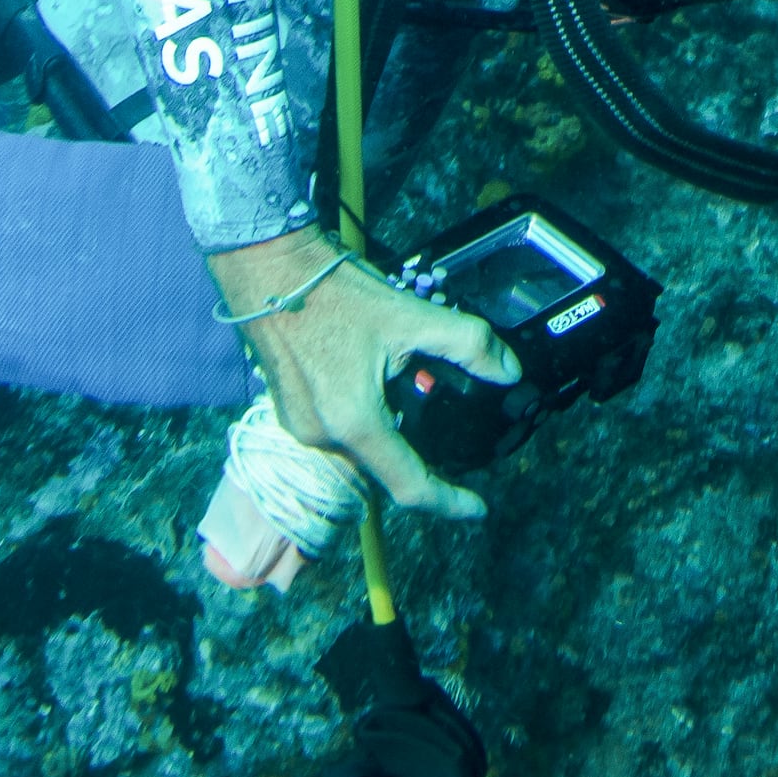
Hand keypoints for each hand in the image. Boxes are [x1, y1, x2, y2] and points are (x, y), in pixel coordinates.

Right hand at [210, 228, 516, 522]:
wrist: (267, 268)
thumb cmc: (334, 292)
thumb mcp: (411, 315)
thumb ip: (468, 345)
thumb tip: (509, 371)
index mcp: (354, 424)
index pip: (409, 486)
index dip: (448, 502)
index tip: (478, 508)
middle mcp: (321, 438)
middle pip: (384, 469)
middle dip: (420, 461)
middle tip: (455, 441)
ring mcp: (299, 428)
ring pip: (359, 453)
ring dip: (391, 440)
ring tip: (419, 407)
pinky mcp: (288, 413)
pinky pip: (337, 435)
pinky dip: (365, 426)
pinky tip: (381, 392)